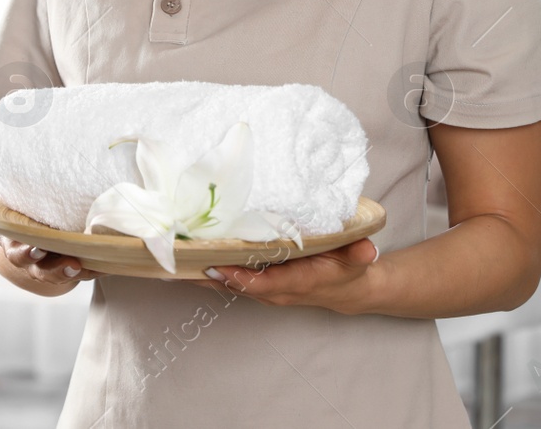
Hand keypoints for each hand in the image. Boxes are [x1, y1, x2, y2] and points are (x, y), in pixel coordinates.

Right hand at [0, 197, 103, 284]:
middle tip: (66, 259)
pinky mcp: (83, 261)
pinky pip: (92, 268)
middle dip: (52, 265)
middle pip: (43, 266)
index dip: (25, 250)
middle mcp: (38, 257)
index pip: (18, 251)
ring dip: (75, 270)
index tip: (32, 245)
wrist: (35, 229)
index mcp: (17, 244)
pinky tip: (107, 262)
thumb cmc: (11, 214)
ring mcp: (60, 261)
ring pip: (66, 272)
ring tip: (84, 264)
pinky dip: (98, 267)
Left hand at [186, 237, 380, 313]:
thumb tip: (366, 250)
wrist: (347, 288)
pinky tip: (185, 259)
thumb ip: (359, 254)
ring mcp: (264, 289)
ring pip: (229, 284)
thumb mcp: (358, 259)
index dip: (243, 280)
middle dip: (211, 274)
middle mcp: (276, 289)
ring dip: (202, 273)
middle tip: (184, 258)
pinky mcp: (257, 283)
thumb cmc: (348, 268)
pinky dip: (207, 271)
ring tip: (174, 257)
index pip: (266, 284)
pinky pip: (229, 279)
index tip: (221, 269)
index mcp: (298, 283)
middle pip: (238, 285)